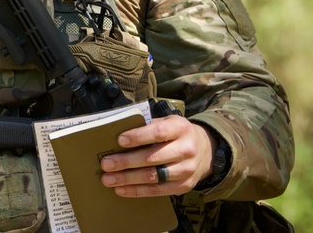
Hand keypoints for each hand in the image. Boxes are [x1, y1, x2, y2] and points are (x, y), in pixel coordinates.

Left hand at [99, 115, 215, 196]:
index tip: (120, 140)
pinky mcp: (183, 186)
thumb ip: (147, 126)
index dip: (138, 137)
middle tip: (106, 164)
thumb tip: (116, 135)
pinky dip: (137, 191)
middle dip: (126, 162)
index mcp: (180, 128)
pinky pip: (158, 190)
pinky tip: (122, 189)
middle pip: (152, 158)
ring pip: (153, 176)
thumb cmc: (177, 134)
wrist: (206, 150)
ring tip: (109, 179)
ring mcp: (186, 170)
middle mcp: (186, 149)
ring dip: (128, 179)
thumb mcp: (168, 122)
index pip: (158, 132)